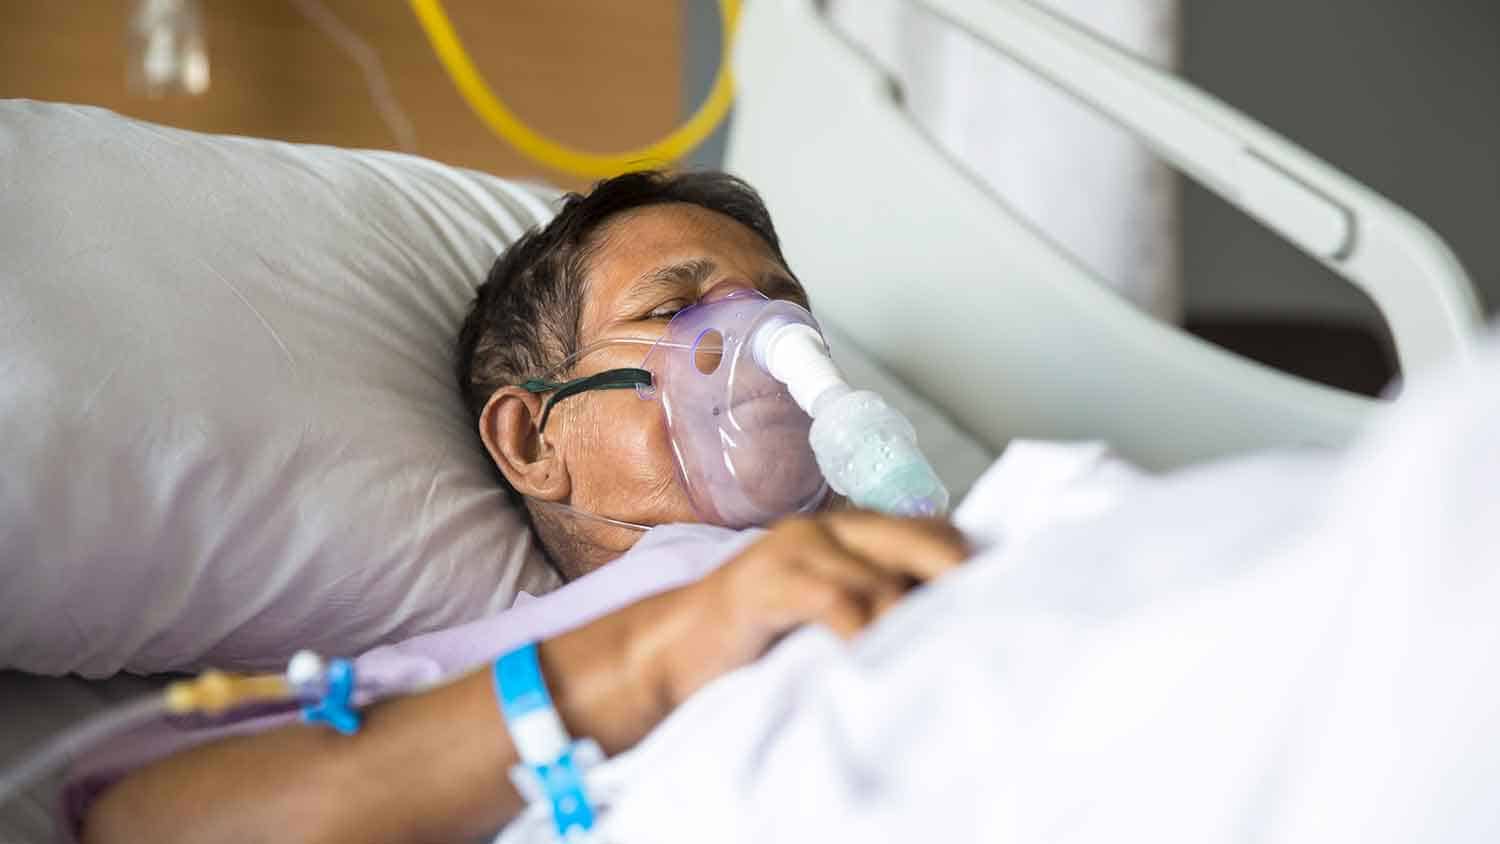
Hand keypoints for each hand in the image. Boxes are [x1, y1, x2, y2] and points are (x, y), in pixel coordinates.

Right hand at [641, 511, 967, 707]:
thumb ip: (872, 608)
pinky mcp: (765, 583)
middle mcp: (825, 530)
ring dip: (909, 618)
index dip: (962, 559)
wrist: (669, 653)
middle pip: (914, 536)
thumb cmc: (753, 642)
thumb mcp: (824, 618)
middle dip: (955, 574)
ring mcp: (793, 550)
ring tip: (935, 655)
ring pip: (878, 574)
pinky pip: (833, 601)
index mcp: (845, 534)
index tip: (1002, 594)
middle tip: (989, 616)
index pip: (926, 528)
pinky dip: (862, 631)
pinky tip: (872, 660)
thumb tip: (946, 632)